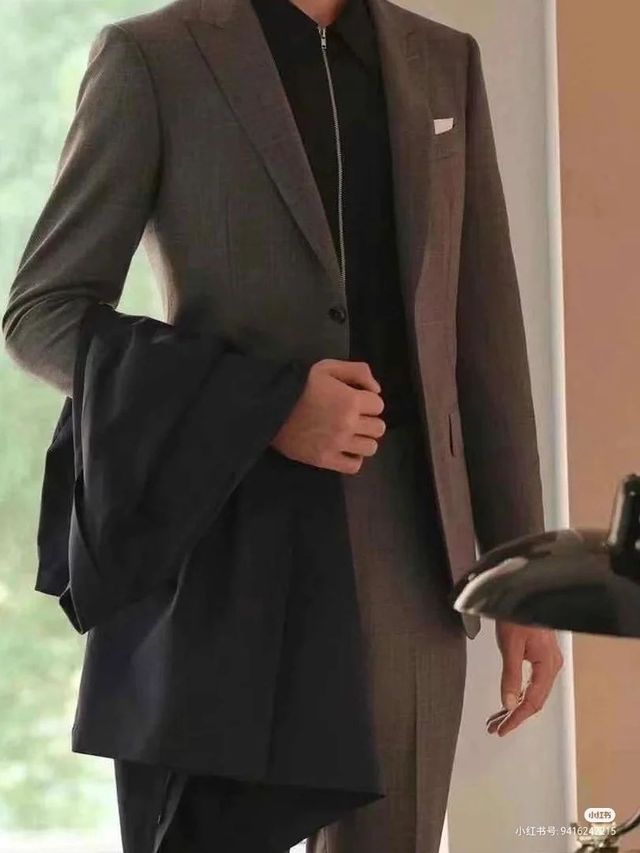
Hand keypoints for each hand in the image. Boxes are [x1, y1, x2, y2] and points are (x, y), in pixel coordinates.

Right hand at [270, 358, 385, 473]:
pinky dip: (352, 458)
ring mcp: (337, 444)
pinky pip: (354, 466)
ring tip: (348, 434)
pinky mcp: (325, 460)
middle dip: (368, 421)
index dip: (368, 402)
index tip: (355, 401)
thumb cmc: (300, 385)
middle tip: (353, 418)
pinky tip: (343, 449)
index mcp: (351, 400)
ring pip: (370, 448)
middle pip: (378, 428)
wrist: (270, 406)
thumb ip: (357, 371)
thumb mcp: (327, 367)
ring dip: (362, 440)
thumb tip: (376, 390)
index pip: (379, 405)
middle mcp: (348, 424)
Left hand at [486, 621, 563, 735]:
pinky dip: (518, 694)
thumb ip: (510, 675)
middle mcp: (552, 666)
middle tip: (495, 727)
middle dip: (514, 716)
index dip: (517, 718)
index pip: (533, 701)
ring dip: (515, 707)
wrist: (522, 591)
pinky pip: (531, 683)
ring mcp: (548, 662)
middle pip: (534, 700)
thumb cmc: (517, 615)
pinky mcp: (541, 657)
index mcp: (548, 665)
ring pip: (532, 693)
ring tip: (497, 719)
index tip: (502, 729)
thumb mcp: (510, 646)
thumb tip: (508, 704)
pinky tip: (508, 701)